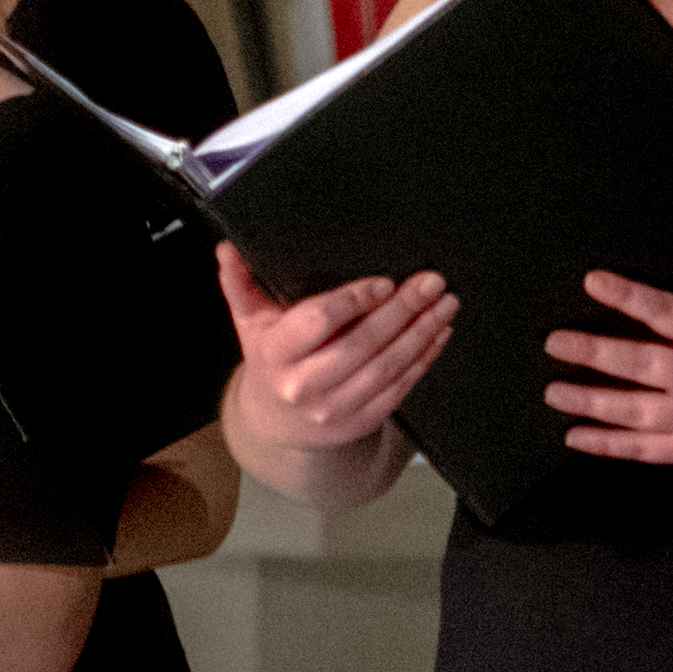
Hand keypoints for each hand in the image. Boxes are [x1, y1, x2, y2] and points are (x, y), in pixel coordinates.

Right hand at [219, 249, 454, 458]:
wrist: (276, 422)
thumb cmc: (270, 360)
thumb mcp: (251, 322)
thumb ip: (240, 283)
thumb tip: (228, 249)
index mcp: (275, 354)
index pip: (317, 322)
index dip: (353, 301)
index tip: (384, 282)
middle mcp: (303, 385)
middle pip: (362, 344)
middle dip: (402, 310)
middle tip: (431, 282)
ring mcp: (333, 409)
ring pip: (387, 367)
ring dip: (421, 333)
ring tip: (444, 304)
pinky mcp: (359, 421)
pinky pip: (398, 388)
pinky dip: (423, 359)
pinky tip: (437, 334)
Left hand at [545, 271, 672, 473]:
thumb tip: (634, 313)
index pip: (670, 312)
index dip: (630, 296)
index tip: (594, 282)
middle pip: (644, 364)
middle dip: (595, 352)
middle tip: (556, 343)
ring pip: (636, 411)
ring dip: (590, 401)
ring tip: (555, 391)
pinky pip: (643, 449)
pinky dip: (607, 443)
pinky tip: (577, 435)